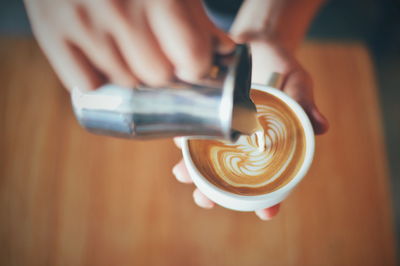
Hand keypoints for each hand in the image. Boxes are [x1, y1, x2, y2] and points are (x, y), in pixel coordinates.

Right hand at [24, 0, 234, 90]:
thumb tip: (225, 51)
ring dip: (132, 76)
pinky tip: (103, 61)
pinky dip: (98, 80)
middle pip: (158, 76)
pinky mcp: (50, 32)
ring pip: (125, 83)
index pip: (190, 58)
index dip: (195, 68)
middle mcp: (117, 6)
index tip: (191, 65)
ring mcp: (81, 21)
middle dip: (164, 73)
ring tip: (128, 52)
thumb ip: (197, 16)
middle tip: (158, 56)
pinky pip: (85, 84)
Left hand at [171, 40, 328, 220]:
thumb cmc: (280, 66)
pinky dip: (184, 141)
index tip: (266, 213)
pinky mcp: (206, 117)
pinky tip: (178, 143)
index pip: (271, 180)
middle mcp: (244, 144)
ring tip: (181, 174)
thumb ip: (304, 103)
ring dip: (193, 172)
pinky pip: (193, 133)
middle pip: (231, 178)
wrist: (256, 46)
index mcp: (270, 144)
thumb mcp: (297, 82)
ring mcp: (223, 132)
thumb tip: (322, 126)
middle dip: (216, 193)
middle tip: (205, 199)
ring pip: (206, 161)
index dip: (269, 200)